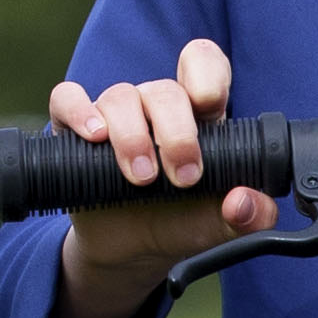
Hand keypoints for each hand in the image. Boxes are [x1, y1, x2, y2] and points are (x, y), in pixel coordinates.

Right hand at [43, 40, 274, 317]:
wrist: (131, 252)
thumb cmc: (180, 225)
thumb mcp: (221, 226)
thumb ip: (251, 216)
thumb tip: (245, 203)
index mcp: (198, 115)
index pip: (204, 65)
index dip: (206, 74)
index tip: (209, 105)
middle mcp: (156, 107)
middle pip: (165, 91)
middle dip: (176, 133)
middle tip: (183, 178)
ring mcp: (114, 115)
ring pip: (120, 97)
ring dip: (132, 136)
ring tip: (141, 178)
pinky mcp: (73, 129)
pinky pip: (67, 98)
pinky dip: (79, 111)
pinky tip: (94, 137)